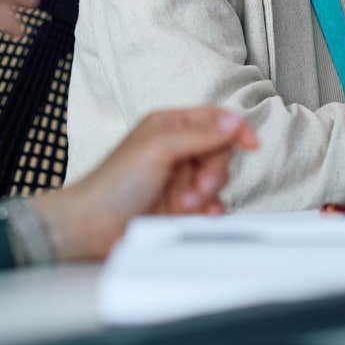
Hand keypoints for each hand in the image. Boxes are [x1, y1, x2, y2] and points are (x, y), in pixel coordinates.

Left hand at [32, 107, 259, 261]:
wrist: (93, 225)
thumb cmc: (113, 182)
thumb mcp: (158, 148)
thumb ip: (198, 135)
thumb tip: (233, 123)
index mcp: (170, 126)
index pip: (216, 119)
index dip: (237, 129)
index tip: (251, 144)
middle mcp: (177, 149)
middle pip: (222, 152)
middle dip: (214, 171)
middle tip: (196, 186)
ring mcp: (181, 178)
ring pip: (219, 181)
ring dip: (207, 193)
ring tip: (184, 203)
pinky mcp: (182, 205)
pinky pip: (212, 205)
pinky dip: (208, 211)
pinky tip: (194, 215)